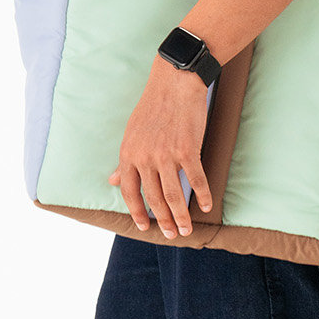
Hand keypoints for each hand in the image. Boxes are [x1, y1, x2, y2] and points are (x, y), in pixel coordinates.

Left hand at [109, 56, 213, 238]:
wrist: (174, 83)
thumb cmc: (153, 107)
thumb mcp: (131, 134)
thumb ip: (124, 161)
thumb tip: (112, 181)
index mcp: (129, 154)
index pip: (130, 192)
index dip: (137, 212)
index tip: (145, 225)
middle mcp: (145, 158)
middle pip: (153, 198)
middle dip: (162, 220)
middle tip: (170, 234)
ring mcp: (166, 155)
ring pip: (173, 194)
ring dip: (180, 216)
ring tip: (185, 229)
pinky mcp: (187, 149)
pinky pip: (195, 179)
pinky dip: (202, 194)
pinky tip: (207, 206)